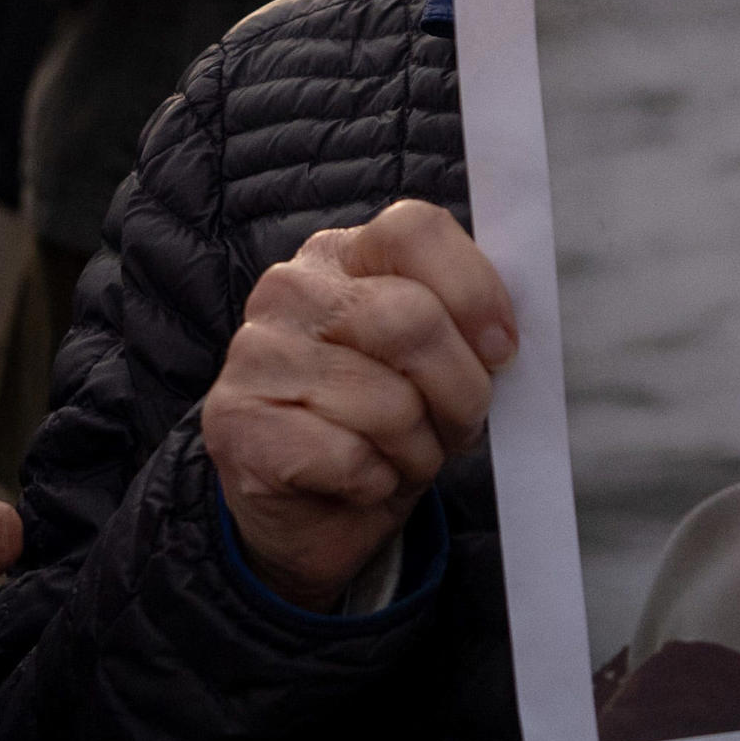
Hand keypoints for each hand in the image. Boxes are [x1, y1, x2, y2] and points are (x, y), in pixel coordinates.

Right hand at [203, 201, 511, 607]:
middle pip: (411, 320)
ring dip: (418, 449)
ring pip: (389, 403)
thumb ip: (463, 326)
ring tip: (399, 455)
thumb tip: (501, 335)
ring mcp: (256, 355)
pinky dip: (376, 484)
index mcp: (342, 256)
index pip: (414, 230)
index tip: (501, 349)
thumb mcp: (434, 363)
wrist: (315, 510)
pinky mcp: (238, 425)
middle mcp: (290, 290)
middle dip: (459, 390)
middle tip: (456, 424)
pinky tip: (357, 480)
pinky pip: (351, 458)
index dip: (474, 291)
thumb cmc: (385, 425)